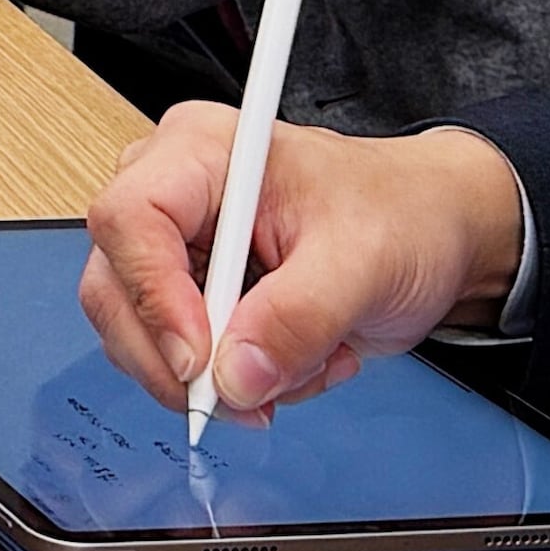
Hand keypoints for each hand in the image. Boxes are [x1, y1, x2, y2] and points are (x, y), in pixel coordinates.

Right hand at [78, 104, 530, 420]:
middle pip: (116, 285)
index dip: (153, 295)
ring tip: (305, 363)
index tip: (201, 362)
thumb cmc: (403, 214)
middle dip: (178, 360)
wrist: (433, 234)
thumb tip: (234, 378)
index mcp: (201, 151)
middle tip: (245, 400)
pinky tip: (298, 359)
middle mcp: (171, 192)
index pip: (130, 219)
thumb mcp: (363, 262)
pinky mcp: (190, 294)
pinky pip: (177, 359)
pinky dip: (237, 381)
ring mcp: (175, 246)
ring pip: (137, 333)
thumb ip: (298, 318)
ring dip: (219, 377)